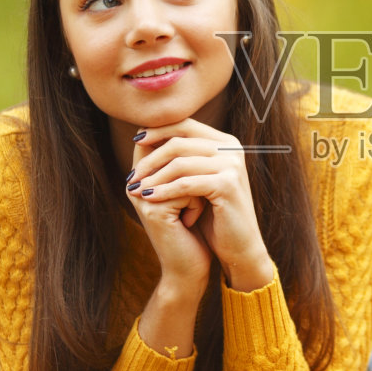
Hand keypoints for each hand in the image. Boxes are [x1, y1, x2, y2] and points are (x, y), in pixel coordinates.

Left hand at [126, 118, 274, 289]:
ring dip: (154, 177)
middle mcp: (231, 148)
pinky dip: (164, 191)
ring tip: (136, 190)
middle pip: (180, 140)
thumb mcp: (197, 180)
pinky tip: (149, 199)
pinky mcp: (227, 185)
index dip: (158, 130)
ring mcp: (231, 165)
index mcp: (225, 142)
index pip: (185, 124)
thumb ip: (181, 157)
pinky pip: (186, 184)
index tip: (135, 140)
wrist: (239, 246)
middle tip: (132, 175)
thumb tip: (142, 134)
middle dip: (151, 158)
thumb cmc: (215, 214)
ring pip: (180, 162)